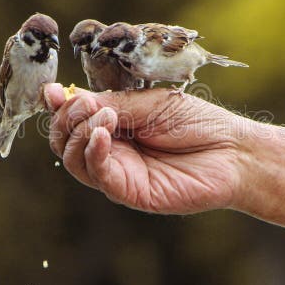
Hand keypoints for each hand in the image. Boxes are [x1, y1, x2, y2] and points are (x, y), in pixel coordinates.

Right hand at [44, 84, 254, 213]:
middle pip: (63, 141)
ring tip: (105, 117)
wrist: (233, 150)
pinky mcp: (129, 192)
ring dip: (79, 133)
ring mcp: (118, 173)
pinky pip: (98, 175)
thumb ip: (108, 103)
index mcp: (113, 127)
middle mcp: (110, 151)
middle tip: (86, 104)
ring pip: (73, 159)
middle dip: (66, 119)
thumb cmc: (197, 123)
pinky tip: (104, 134)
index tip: (52, 91)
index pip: (71, 120)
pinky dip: (93, 152)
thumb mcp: (147, 103)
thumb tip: (62, 95)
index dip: (58, 106)